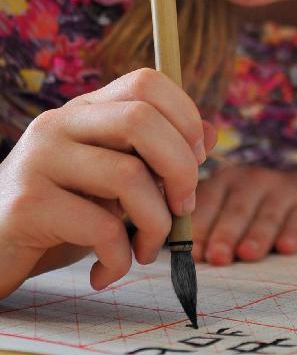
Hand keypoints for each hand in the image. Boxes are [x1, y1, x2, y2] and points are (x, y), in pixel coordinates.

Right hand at [0, 68, 215, 297]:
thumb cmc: (60, 218)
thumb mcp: (113, 184)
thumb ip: (156, 157)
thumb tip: (210, 132)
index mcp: (85, 111)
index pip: (147, 82)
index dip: (184, 118)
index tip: (194, 162)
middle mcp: (60, 123)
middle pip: (142, 119)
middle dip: (181, 169)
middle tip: (182, 208)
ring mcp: (40, 159)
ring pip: (129, 176)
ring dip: (156, 224)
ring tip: (144, 250)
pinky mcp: (29, 204)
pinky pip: (101, 227)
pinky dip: (119, 259)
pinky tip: (106, 272)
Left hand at [190, 165, 296, 264]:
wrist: (283, 188)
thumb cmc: (238, 210)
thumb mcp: (218, 208)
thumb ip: (201, 228)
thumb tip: (183, 256)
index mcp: (223, 180)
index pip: (209, 202)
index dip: (201, 228)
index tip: (194, 253)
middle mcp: (252, 180)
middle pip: (237, 210)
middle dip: (226, 234)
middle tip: (218, 256)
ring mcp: (280, 191)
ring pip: (268, 215)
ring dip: (257, 236)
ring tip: (247, 254)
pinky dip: (294, 233)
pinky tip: (286, 248)